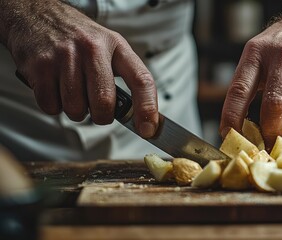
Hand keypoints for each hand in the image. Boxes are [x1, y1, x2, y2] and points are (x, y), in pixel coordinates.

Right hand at [1, 0, 157, 137]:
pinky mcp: (40, 66)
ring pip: (76, 109)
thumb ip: (124, 79)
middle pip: (104, 103)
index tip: (148, 129)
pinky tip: (55, 87)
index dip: (147, 108)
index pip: (141, 80)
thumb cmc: (79, 39)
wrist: (38, 16)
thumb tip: (139, 117)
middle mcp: (92, 48)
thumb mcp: (109, 48)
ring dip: (76, 111)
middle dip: (102, 116)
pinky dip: (54, 105)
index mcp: (116, 46)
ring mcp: (65, 56)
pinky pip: (51, 106)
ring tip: (73, 92)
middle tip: (97, 108)